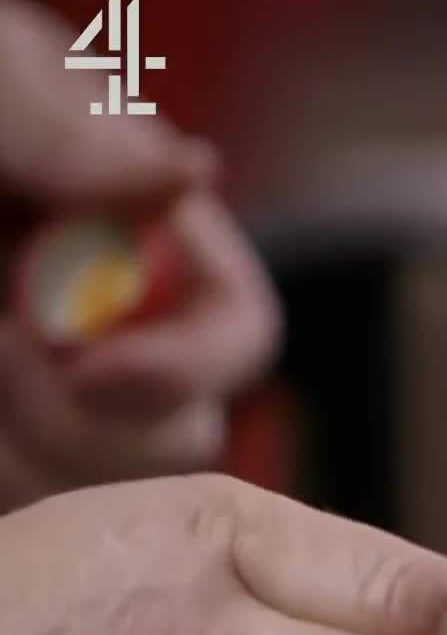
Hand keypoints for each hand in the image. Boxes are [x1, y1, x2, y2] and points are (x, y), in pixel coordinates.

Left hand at [0, 0, 278, 507]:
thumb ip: (68, 131)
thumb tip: (193, 170)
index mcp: (145, 235)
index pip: (236, 335)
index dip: (189, 368)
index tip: (89, 365)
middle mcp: (112, 328)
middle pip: (179, 440)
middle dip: (92, 422)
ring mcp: (45, 398)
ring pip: (85, 492)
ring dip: (16, 440)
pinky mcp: (2, 447)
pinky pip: (14, 502)